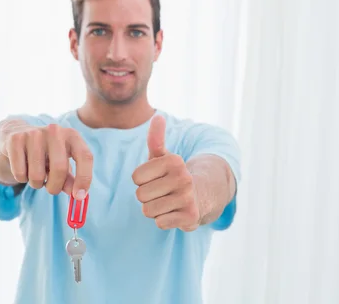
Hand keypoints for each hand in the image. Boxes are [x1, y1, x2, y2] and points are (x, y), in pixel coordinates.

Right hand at [0, 120, 92, 198]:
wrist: (17, 134)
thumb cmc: (46, 153)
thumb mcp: (62, 163)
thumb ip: (70, 179)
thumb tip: (77, 196)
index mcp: (72, 136)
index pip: (85, 156)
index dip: (84, 178)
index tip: (79, 197)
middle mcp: (55, 131)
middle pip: (60, 169)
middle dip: (55, 187)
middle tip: (51, 189)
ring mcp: (34, 133)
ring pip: (37, 175)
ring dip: (36, 184)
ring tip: (35, 174)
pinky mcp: (15, 139)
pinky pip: (20, 173)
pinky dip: (21, 178)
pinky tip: (23, 166)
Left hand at [132, 115, 199, 231]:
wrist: (202, 196)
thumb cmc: (173, 175)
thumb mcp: (164, 157)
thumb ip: (156, 138)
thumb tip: (157, 117)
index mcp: (174, 161)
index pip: (136, 177)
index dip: (142, 180)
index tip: (155, 179)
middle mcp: (184, 178)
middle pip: (140, 195)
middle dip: (147, 196)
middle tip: (162, 193)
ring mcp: (188, 198)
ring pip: (148, 210)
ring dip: (154, 209)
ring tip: (167, 202)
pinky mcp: (190, 217)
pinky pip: (159, 222)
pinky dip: (164, 220)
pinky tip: (174, 212)